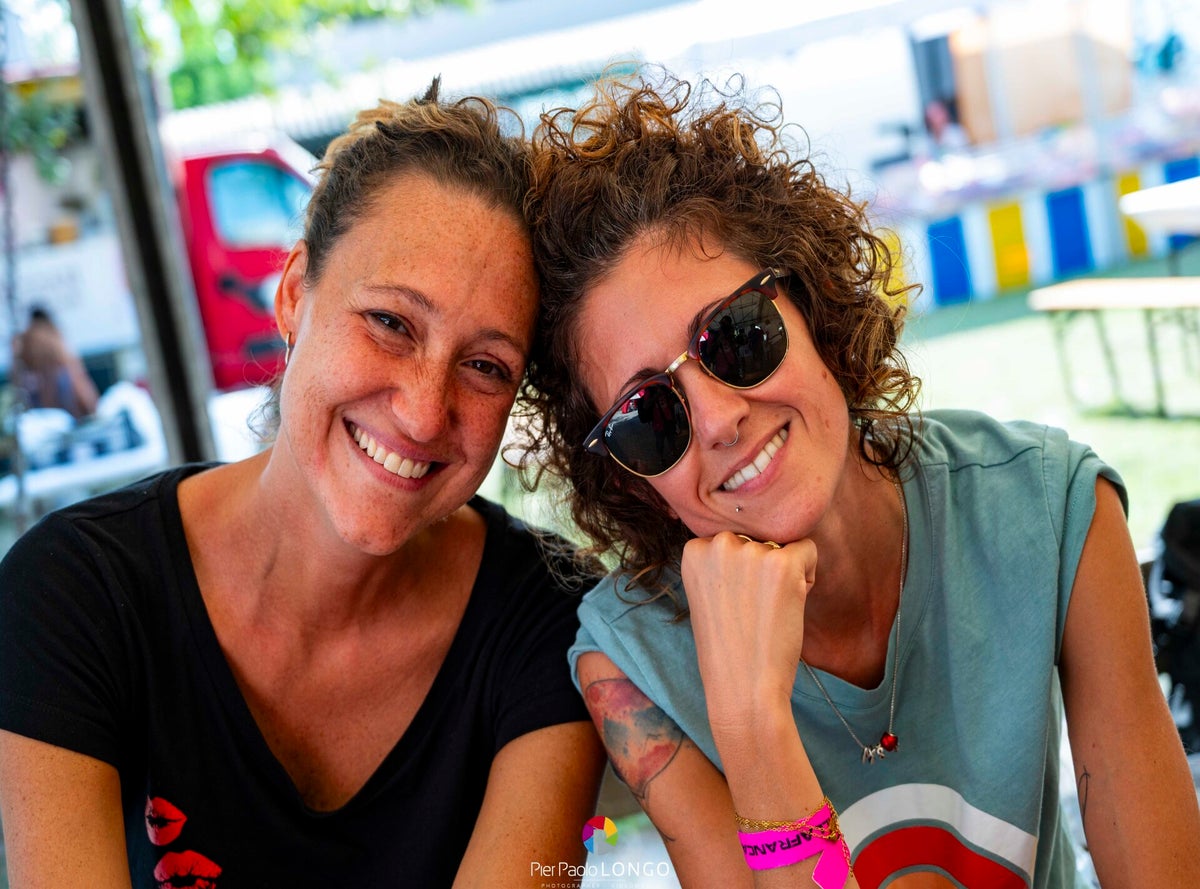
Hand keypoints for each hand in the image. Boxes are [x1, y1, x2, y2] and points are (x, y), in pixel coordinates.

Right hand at [681, 532, 816, 733]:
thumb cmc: (728, 648)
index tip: (734, 602)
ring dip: (785, 574)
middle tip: (753, 609)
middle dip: (763, 569)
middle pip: (758, 540)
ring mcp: (750, 553)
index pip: (733, 539)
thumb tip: (752, 538)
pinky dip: (808, 577)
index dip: (741, 571)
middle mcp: (718, 544)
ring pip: (783, 546)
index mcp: (694, 550)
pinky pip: (808, 550)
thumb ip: (721, 564)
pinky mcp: (781, 564)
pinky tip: (789, 605)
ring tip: (768, 611)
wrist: (742, 688)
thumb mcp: (708, 595)